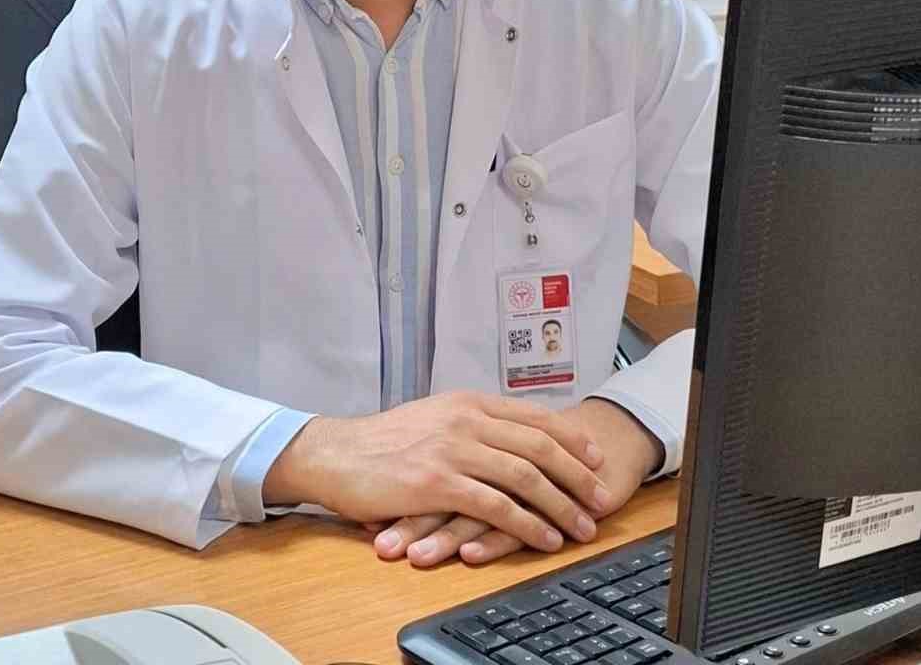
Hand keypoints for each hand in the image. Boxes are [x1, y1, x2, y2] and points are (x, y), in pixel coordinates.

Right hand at [369, 396, 662, 566]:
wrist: (337, 453)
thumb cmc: (383, 442)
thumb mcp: (433, 418)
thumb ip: (470, 423)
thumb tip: (508, 436)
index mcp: (467, 402)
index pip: (532, 416)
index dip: (570, 437)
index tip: (595, 456)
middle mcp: (465, 420)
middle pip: (538, 445)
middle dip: (577, 474)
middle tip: (601, 498)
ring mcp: (452, 450)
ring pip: (524, 477)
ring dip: (561, 505)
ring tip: (583, 527)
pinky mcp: (437, 483)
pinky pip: (496, 506)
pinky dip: (527, 524)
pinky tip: (544, 538)